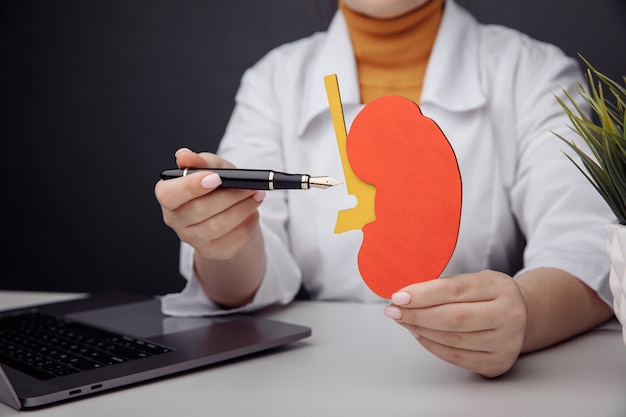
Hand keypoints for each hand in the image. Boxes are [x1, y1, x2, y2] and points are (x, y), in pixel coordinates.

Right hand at [154, 148, 265, 260]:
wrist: (230, 210)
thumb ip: (200, 161)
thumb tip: (183, 155)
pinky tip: (253, 212)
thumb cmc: (217, 185)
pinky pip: (233, 240)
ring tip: (257, 195)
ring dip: (242, 209)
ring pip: (218, 226)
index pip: (168, 195)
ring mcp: (193, 239)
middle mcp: (176, 220)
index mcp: (169, 196)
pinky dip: (248, 223)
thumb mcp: (212, 167)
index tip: (215, 178)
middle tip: (250, 186)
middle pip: (199, 210)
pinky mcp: (214, 251)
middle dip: (228, 196)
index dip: (190, 186)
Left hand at [384, 270, 526, 376]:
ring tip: (404, 320)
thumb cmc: (489, 295)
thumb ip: (444, 287)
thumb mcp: (475, 281)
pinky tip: (419, 334)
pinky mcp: (497, 363)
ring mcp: (505, 342)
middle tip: (393, 310)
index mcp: (501, 287)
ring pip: (452, 339)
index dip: (423, 294)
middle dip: (417, 314)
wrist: (523, 316)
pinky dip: (432, 345)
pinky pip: (455, 356)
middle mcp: (509, 315)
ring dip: (420, 330)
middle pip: (453, 318)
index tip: (398, 296)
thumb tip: (404, 296)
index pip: (455, 290)